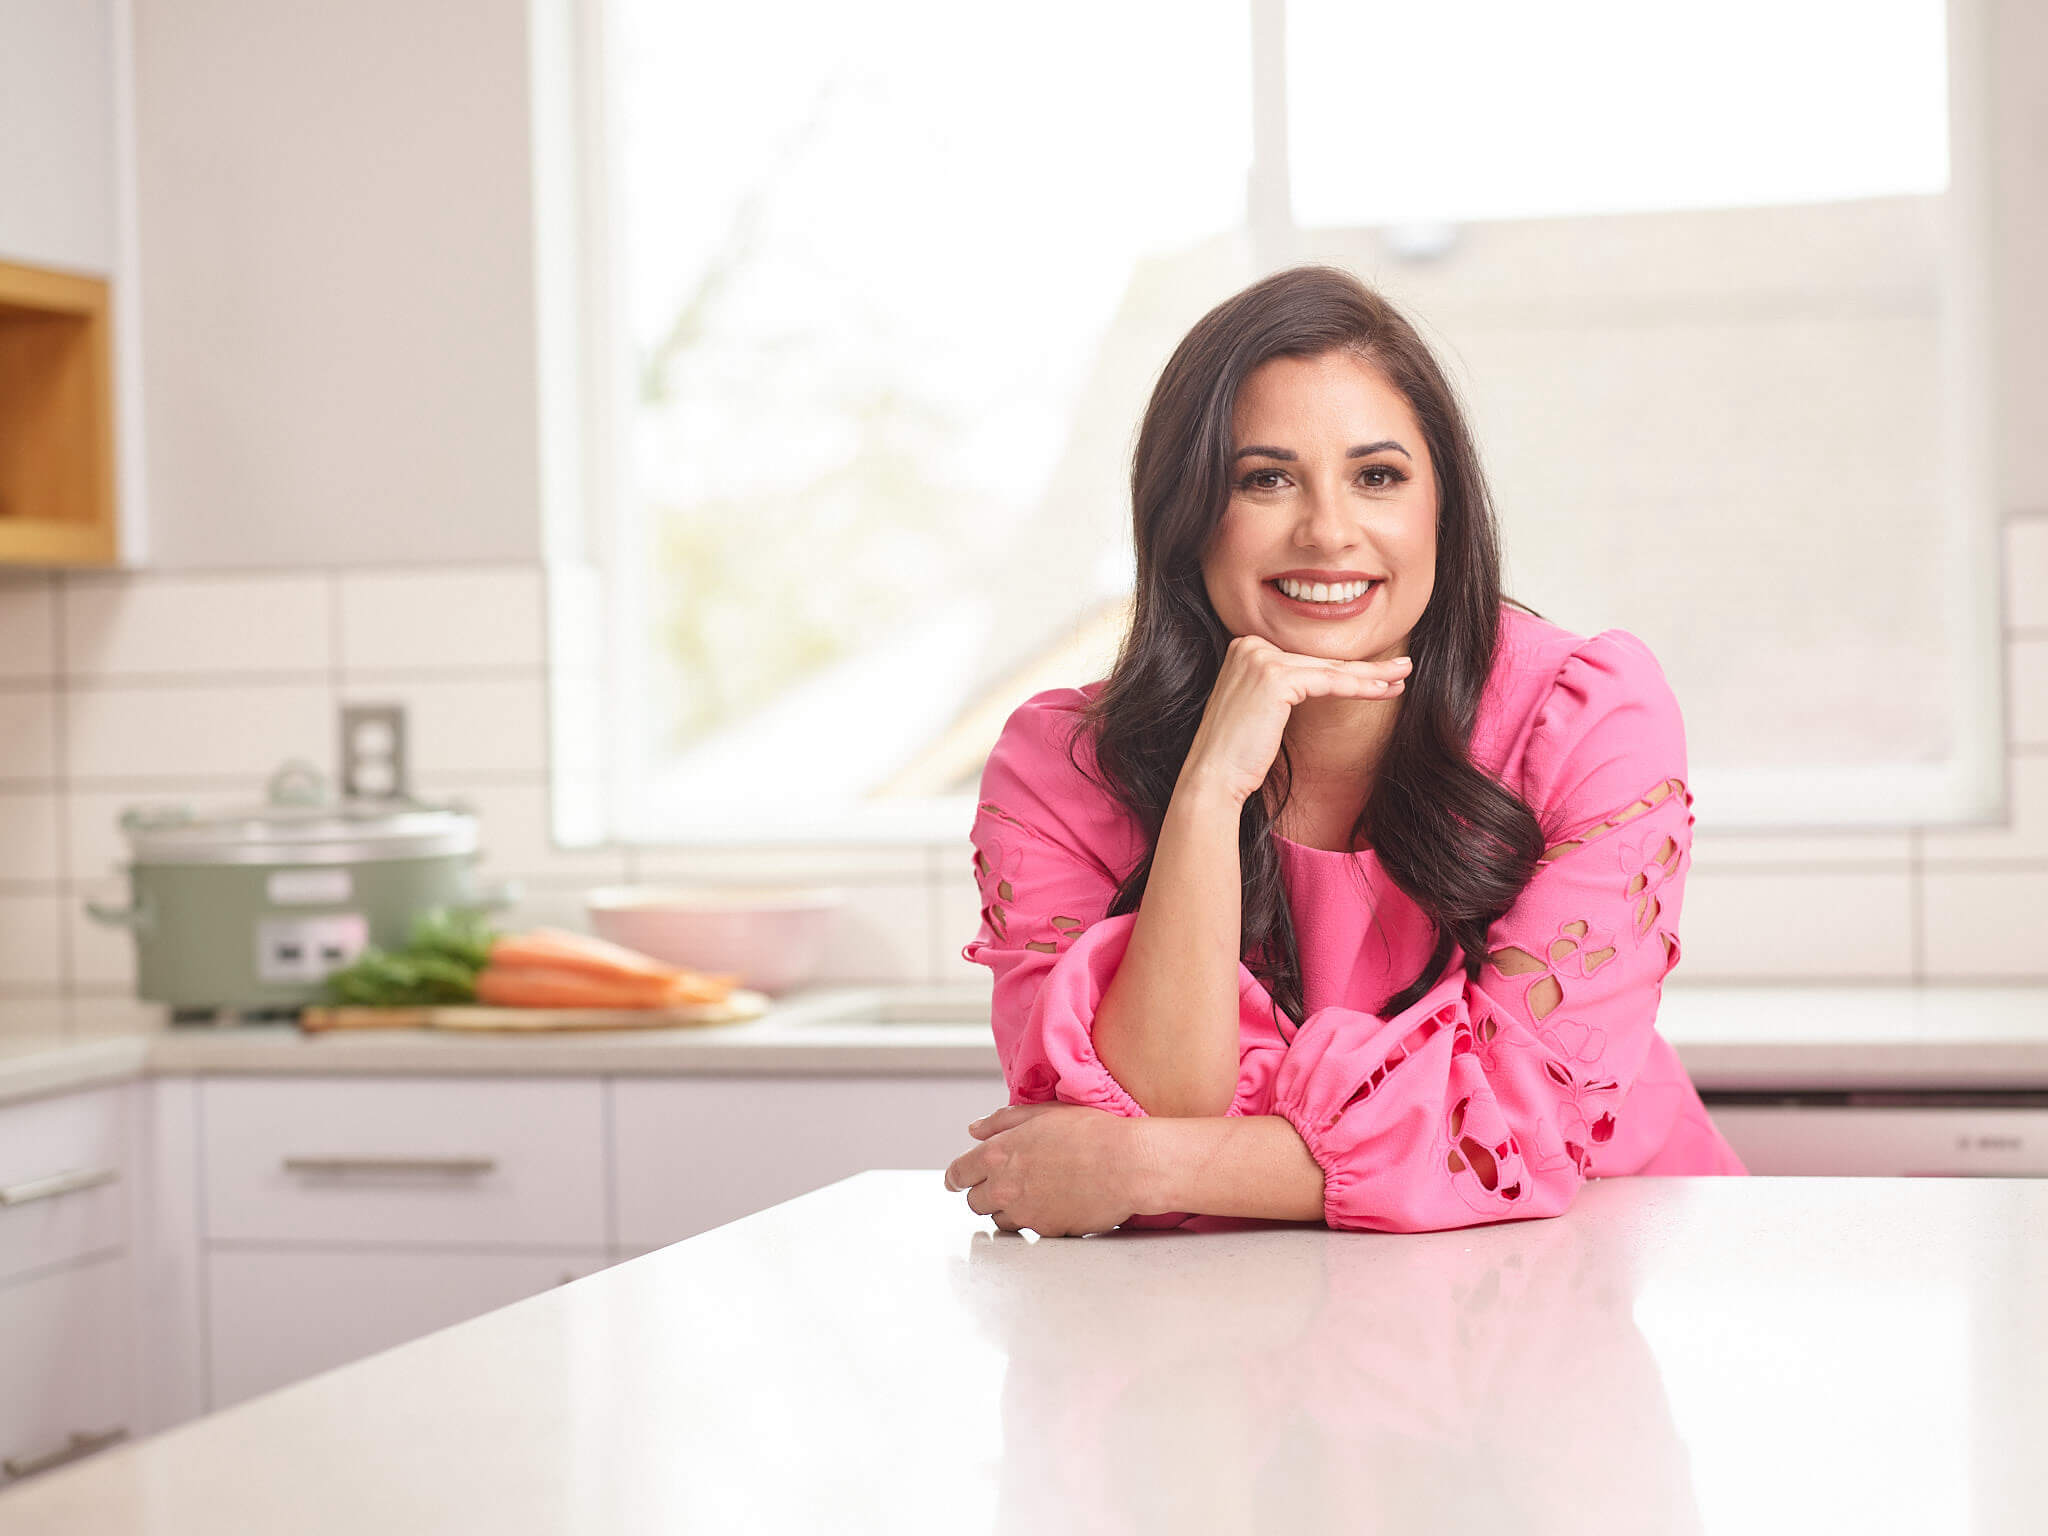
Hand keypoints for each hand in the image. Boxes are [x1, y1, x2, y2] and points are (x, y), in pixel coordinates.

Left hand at [943, 1103, 1147, 1236]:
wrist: (1127, 1165)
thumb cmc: (1091, 1133)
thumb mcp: (1042, 1113)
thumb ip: (1002, 1121)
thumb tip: (975, 1129)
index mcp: (997, 1154)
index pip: (958, 1174)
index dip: (957, 1177)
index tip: (958, 1180)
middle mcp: (1003, 1187)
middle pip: (974, 1202)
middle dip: (986, 1192)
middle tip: (1007, 1181)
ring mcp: (1023, 1213)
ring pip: (999, 1219)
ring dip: (1009, 1208)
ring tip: (1036, 1191)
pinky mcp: (1045, 1232)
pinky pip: (1028, 1230)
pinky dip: (1034, 1220)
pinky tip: (1054, 1202)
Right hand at [1183, 634, 1410, 806]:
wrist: (1212, 776)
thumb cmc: (1238, 753)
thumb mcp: (1262, 709)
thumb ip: (1285, 686)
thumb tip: (1326, 679)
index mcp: (1246, 647)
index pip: (1307, 658)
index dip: (1345, 668)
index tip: (1378, 675)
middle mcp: (1250, 644)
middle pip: (1320, 660)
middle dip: (1364, 667)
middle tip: (1400, 669)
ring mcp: (1260, 657)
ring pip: (1330, 668)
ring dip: (1372, 675)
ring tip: (1401, 679)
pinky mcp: (1273, 675)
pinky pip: (1328, 681)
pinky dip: (1358, 687)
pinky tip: (1384, 691)